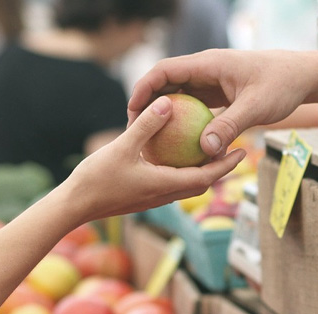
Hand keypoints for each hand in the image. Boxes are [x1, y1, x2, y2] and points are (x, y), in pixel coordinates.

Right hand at [65, 95, 246, 223]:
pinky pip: (170, 183)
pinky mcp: (143, 197)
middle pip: (202, 183)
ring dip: (202, 171)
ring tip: (210, 151)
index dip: (226, 165)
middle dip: (220, 168)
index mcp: (165, 185)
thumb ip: (146, 125)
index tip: (243, 151)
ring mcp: (153, 198)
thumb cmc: (96, 179)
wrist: (74, 206)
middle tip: (234, 149)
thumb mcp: (122, 147)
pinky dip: (181, 171)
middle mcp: (164, 195)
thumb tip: (168, 102)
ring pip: (186, 185)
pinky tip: (175, 155)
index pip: (206, 177)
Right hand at [128, 50, 313, 158]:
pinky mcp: (219, 94)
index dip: (144, 88)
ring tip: (152, 139)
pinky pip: (194, 107)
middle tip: (135, 130)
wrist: (302, 77)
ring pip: (179, 96)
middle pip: (166, 83)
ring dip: (165, 115)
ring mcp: (212, 82)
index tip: (132, 111)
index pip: (165, 70)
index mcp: (208, 64)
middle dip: (148, 104)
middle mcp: (206, 70)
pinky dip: (184, 122)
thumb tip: (205, 150)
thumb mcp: (256, 107)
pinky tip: (179, 145)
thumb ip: (229, 127)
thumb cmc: (282, 85)